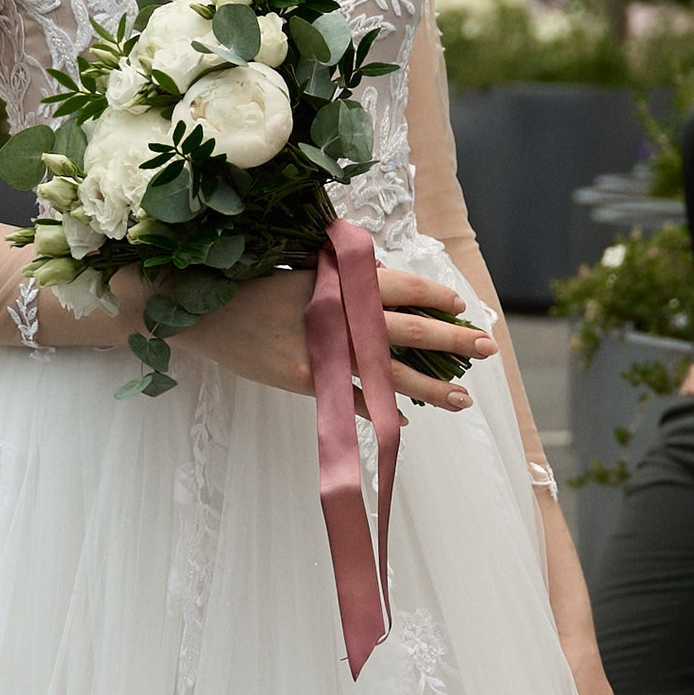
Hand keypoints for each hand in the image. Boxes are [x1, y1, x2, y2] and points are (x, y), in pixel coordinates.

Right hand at [178, 263, 492, 411]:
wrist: (205, 311)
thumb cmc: (251, 287)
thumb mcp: (302, 273)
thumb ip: (342, 283)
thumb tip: (383, 287)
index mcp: (340, 282)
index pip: (401, 286)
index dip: (434, 295)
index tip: (461, 306)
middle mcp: (339, 316)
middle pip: (409, 330)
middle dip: (453, 341)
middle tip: (488, 348)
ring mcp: (326, 352)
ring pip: (390, 374)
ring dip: (431, 387)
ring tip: (463, 400)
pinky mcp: (307, 381)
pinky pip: (353, 401)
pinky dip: (379, 411)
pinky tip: (403, 421)